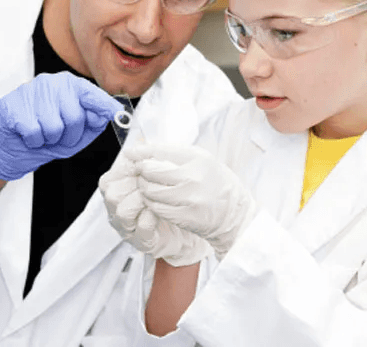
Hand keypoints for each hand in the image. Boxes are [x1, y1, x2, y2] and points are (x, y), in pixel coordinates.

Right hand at [0, 72, 122, 180]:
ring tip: (42, 135)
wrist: (14, 149)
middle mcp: (50, 82)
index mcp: (69, 86)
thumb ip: (92, 124)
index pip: (91, 94)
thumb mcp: (77, 135)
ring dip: (50, 140)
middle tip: (57, 137)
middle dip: (69, 136)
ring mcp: (29, 91)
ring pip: (53, 126)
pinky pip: (34, 132)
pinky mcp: (11, 105)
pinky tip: (28, 135)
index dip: (106, 106)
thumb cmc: (47, 137)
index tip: (119, 114)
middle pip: (74, 116)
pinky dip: (34, 142)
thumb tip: (103, 115)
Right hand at [99, 152, 210, 266]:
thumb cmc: (169, 198)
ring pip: (122, 211)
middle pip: (111, 194)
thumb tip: (139, 141)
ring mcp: (128, 227)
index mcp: (118, 191)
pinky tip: (161, 210)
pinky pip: (141, 227)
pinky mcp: (142, 241)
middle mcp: (118, 210)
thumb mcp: (159, 173)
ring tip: (156, 196)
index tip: (143, 165)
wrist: (187, 223)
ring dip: (141, 200)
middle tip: (151, 181)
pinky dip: (151, 216)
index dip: (125, 171)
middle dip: (133, 184)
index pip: (108, 180)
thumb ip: (148, 158)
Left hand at [125, 144, 255, 259]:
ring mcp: (188, 198)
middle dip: (141, 171)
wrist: (235, 215)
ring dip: (144, 188)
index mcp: (199, 158)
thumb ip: (178, 155)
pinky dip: (151, 203)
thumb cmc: (218, 185)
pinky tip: (155, 201)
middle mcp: (193, 177)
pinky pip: (156, 208)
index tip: (131, 153)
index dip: (142, 152)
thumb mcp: (204, 161)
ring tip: (148, 187)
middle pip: (151, 171)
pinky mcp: (184, 216)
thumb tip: (147, 150)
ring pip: (150, 191)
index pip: (161, 151)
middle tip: (140, 172)